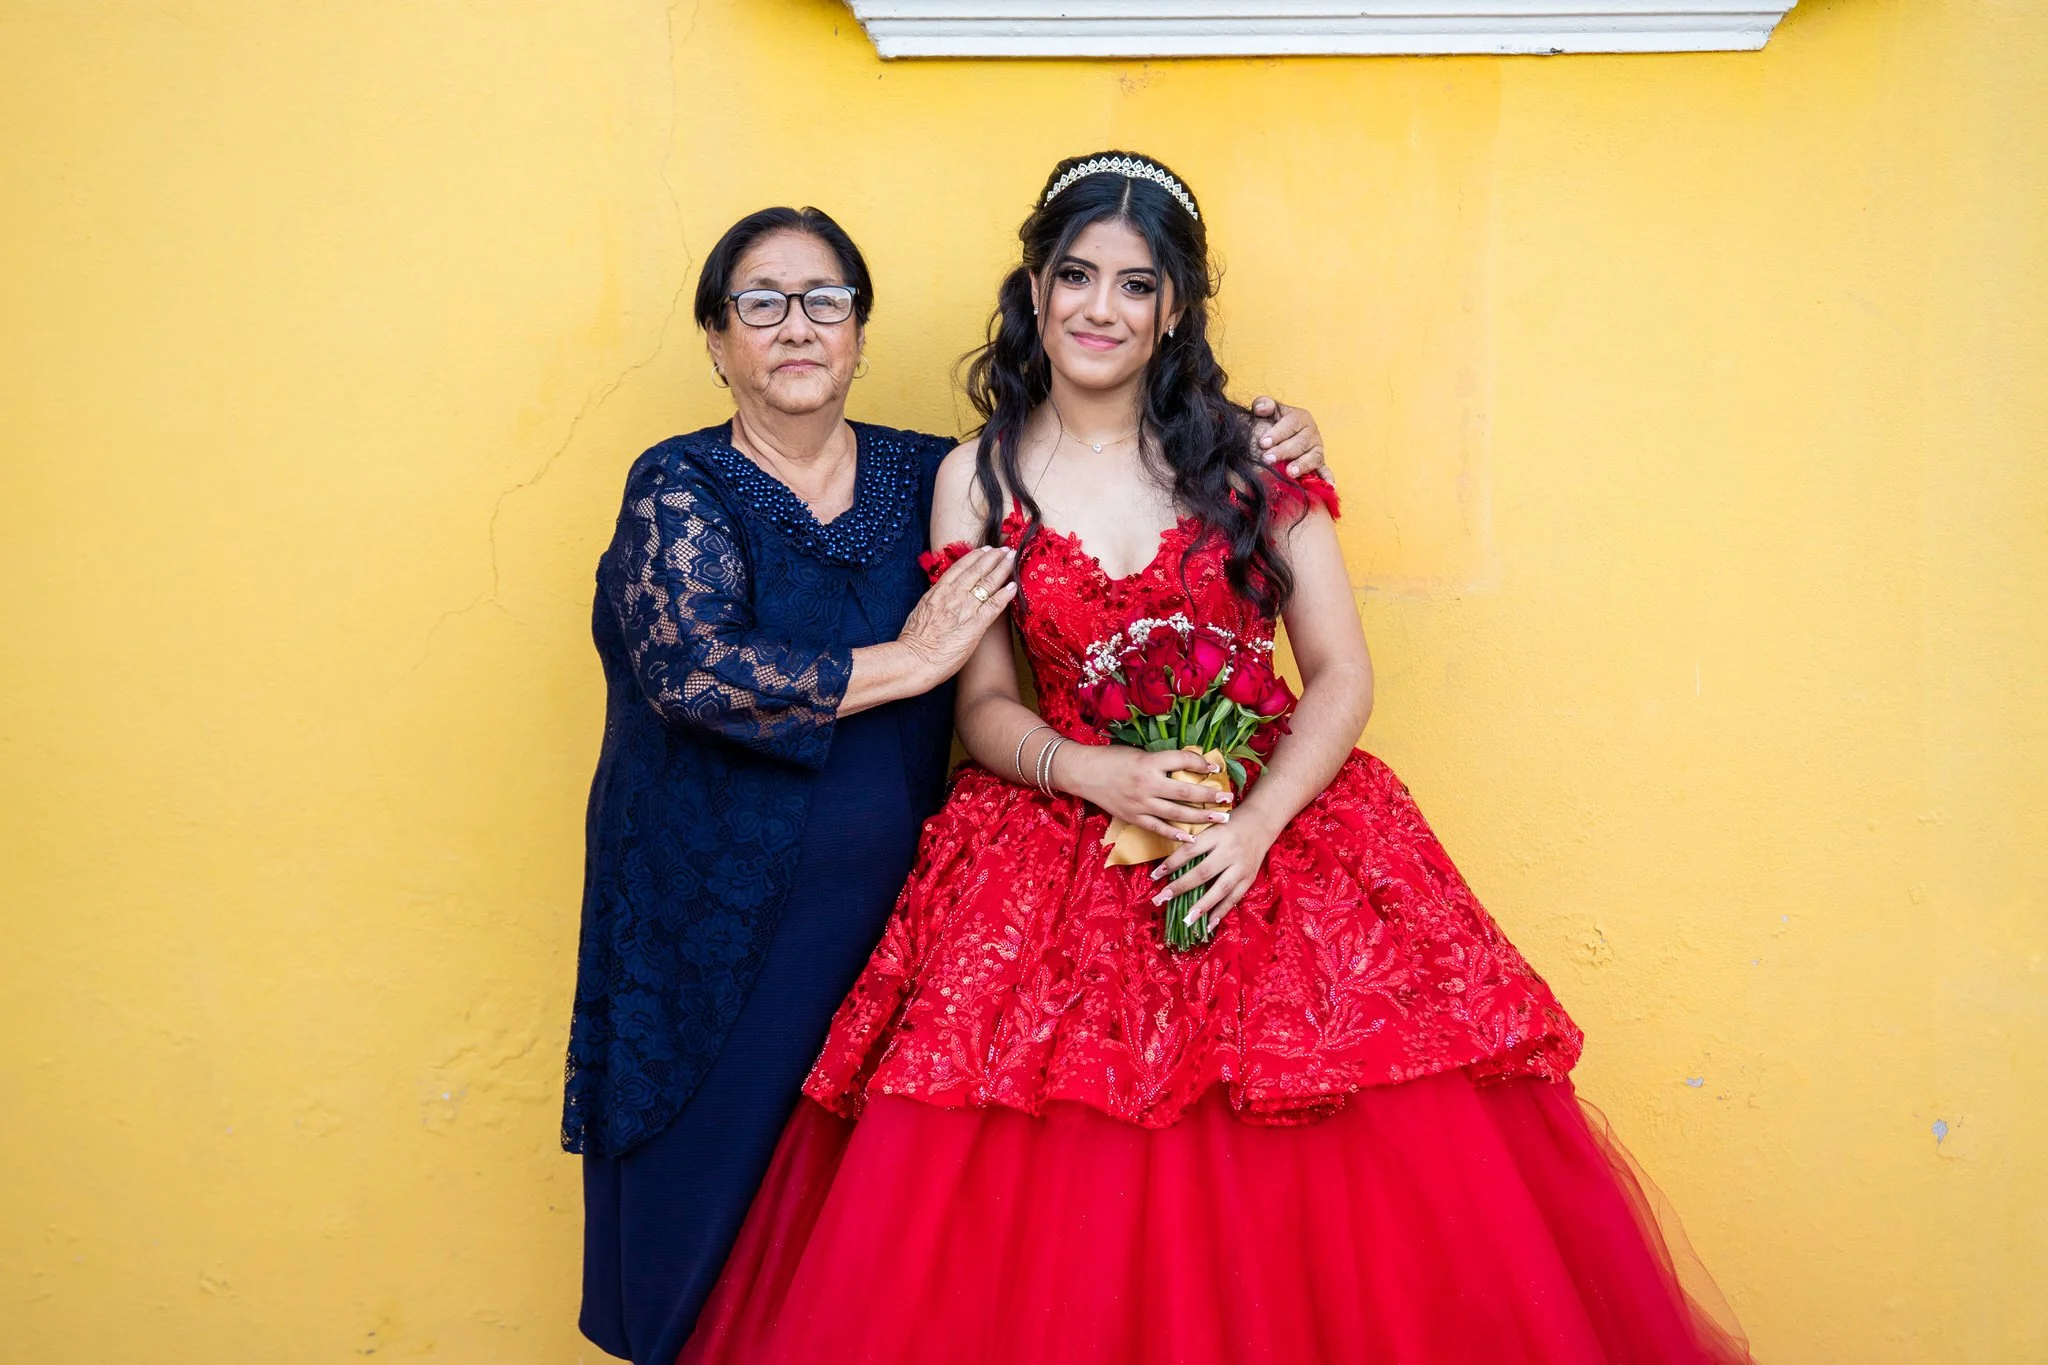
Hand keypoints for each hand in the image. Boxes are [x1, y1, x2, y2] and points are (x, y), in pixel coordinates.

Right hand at [897, 545, 1016, 684]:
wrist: (914, 658)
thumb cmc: (914, 640)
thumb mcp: (921, 610)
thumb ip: (934, 600)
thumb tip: (940, 596)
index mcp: (938, 591)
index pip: (960, 567)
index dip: (975, 556)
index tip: (985, 550)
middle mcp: (953, 595)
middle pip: (977, 570)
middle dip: (993, 557)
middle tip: (1005, 549)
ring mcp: (965, 609)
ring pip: (987, 583)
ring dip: (1002, 569)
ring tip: (1012, 559)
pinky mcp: (975, 625)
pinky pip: (994, 606)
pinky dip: (1004, 595)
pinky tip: (1013, 587)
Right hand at [1060, 744, 1233, 844]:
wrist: (1084, 773)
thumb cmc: (1112, 759)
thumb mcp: (1139, 753)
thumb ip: (1161, 762)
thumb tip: (1188, 765)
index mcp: (1149, 762)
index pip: (1183, 761)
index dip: (1202, 763)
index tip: (1216, 766)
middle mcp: (1147, 784)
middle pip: (1186, 791)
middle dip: (1210, 795)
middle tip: (1228, 798)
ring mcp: (1140, 803)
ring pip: (1177, 813)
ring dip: (1201, 816)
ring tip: (1221, 818)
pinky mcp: (1133, 817)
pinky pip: (1158, 828)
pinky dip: (1175, 834)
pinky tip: (1191, 838)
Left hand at [1149, 809, 1279, 933]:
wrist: (1261, 822)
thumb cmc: (1228, 825)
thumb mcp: (1210, 826)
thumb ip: (1194, 844)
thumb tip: (1170, 868)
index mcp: (1216, 835)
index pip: (1190, 851)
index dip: (1171, 864)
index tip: (1154, 876)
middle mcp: (1229, 851)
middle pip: (1203, 872)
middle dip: (1181, 887)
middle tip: (1161, 899)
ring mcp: (1241, 867)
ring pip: (1220, 889)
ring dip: (1202, 906)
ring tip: (1186, 920)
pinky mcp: (1249, 879)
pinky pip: (1234, 898)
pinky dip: (1221, 912)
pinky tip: (1208, 924)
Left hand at [1248, 396, 1327, 479]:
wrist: (1282, 437)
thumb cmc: (1274, 423)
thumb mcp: (1268, 411)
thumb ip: (1263, 405)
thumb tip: (1261, 409)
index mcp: (1301, 417)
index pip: (1291, 423)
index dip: (1277, 433)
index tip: (1262, 443)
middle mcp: (1312, 433)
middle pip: (1300, 442)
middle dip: (1283, 451)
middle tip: (1267, 459)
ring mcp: (1317, 449)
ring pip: (1313, 457)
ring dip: (1302, 465)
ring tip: (1290, 472)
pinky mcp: (1319, 464)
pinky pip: (1325, 471)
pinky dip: (1327, 477)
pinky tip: (1330, 485)